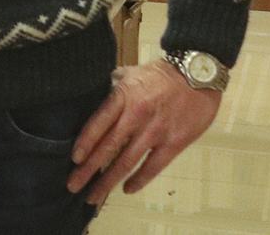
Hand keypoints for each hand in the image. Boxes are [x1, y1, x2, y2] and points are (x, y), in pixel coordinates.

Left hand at [68, 59, 223, 204]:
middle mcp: (136, 116)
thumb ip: (110, 88)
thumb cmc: (159, 75)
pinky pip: (153, 166)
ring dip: (108, 181)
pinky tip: (127, 189)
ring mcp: (155, 132)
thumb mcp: (128, 73)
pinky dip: (139, 179)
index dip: (85, 143)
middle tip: (73, 185)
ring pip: (127, 161)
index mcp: (122, 97)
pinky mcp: (174, 143)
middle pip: (108, 147)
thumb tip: (92, 98)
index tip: (73, 160)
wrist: (196, 75)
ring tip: (94, 196)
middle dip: (88, 169)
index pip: (98, 123)